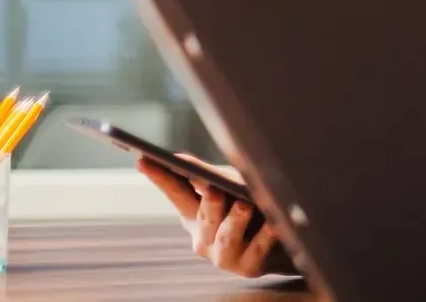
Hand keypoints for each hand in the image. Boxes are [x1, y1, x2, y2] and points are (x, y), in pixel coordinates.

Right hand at [136, 155, 295, 277]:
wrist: (281, 248)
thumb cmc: (253, 210)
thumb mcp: (232, 190)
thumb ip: (213, 177)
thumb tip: (186, 158)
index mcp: (195, 216)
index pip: (176, 194)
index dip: (161, 178)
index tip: (143, 160)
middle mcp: (204, 238)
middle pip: (203, 218)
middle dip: (208, 203)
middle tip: (213, 188)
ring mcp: (225, 256)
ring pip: (226, 237)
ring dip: (235, 220)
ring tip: (245, 204)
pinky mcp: (249, 267)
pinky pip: (257, 249)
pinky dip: (265, 236)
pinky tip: (274, 224)